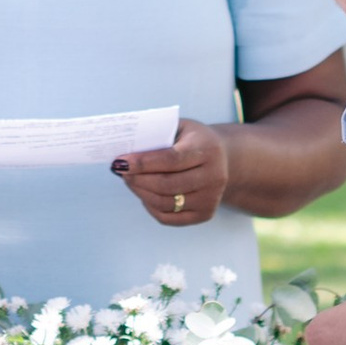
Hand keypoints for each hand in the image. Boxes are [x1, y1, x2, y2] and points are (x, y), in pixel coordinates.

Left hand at [110, 115, 233, 229]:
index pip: (171, 159)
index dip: (143, 163)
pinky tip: (144, 194)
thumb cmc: (195, 140)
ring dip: (141, 193)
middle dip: (138, 179)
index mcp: (207, 150)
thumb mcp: (181, 127)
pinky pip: (169, 217)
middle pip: (166, 185)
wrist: (225, 159)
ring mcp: (210, 198)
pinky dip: (150, 207)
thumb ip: (158, 134)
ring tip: (129, 181)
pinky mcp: (205, 214)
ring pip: (165, 203)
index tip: (120, 162)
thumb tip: (126, 147)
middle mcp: (214, 176)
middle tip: (120, 171)